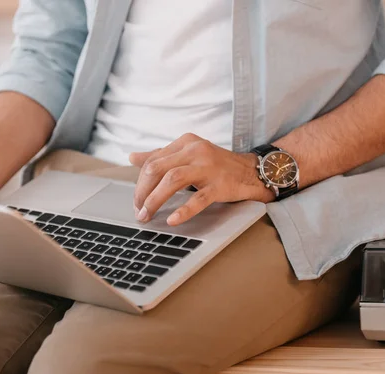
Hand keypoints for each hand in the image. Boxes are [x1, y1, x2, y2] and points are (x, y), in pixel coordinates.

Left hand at [129, 133, 273, 225]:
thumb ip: (161, 156)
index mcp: (185, 142)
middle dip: (142, 191)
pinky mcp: (220, 184)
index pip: (152, 160)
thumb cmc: (216, 165)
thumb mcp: (188, 155)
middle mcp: (195, 150)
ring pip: (172, 180)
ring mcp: (208, 167)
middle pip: (157, 169)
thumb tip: (132, 157)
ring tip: (147, 215)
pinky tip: (172, 220)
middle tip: (138, 210)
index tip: (136, 200)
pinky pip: (198, 198)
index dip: (140, 182)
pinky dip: (183, 210)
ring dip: (154, 200)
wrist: (253, 171)